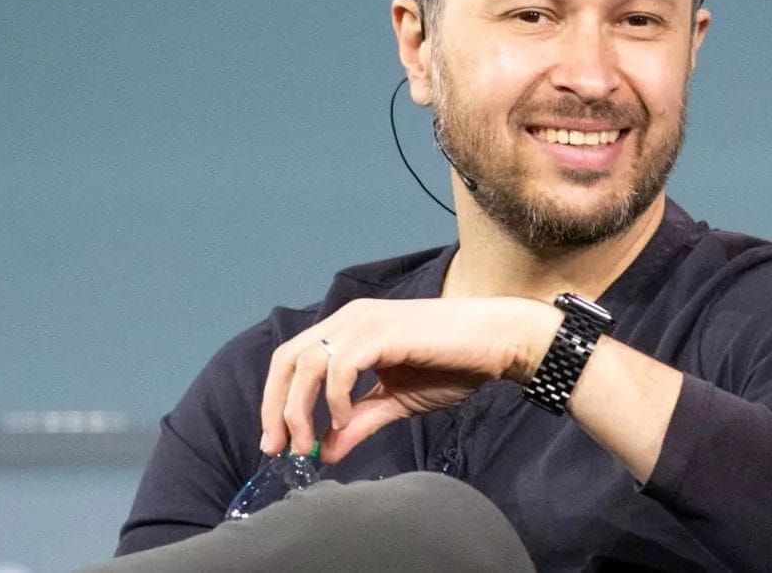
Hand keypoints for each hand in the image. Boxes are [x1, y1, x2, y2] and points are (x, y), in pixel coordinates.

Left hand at [259, 296, 560, 463]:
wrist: (495, 344)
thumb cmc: (452, 365)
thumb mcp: (395, 402)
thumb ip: (358, 422)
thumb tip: (324, 453)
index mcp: (348, 330)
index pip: (291, 361)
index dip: (275, 402)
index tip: (277, 445)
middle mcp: (348, 319)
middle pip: (287, 360)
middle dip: (275, 408)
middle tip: (280, 449)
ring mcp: (363, 321)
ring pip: (307, 364)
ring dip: (300, 409)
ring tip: (309, 443)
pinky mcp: (382, 331)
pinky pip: (340, 367)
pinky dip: (334, 398)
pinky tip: (343, 420)